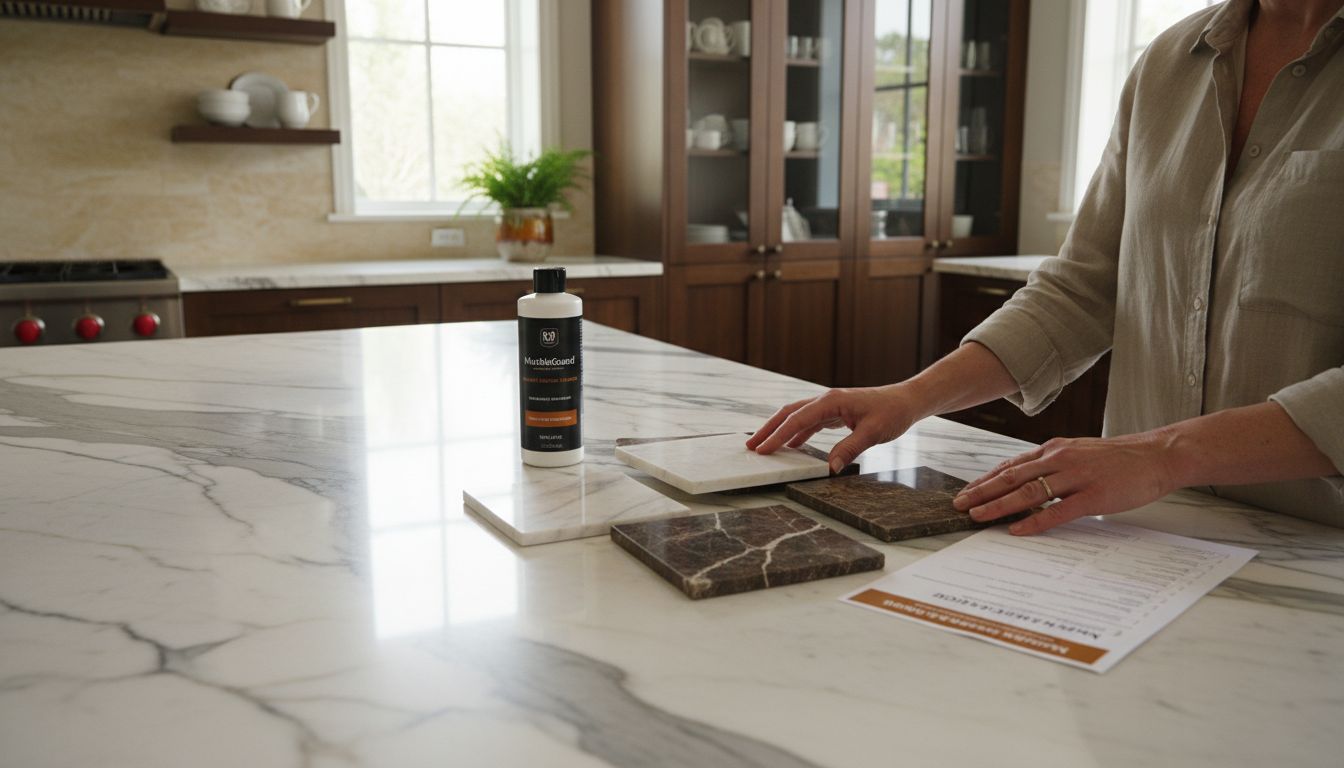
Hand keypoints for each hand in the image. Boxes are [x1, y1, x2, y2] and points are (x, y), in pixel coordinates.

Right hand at [746, 385, 916, 472]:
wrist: (906, 400)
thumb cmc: (892, 412)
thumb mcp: (873, 433)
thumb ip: (849, 449)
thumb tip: (829, 468)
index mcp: (831, 401)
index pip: (798, 420)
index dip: (777, 435)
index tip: (762, 449)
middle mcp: (826, 400)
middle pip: (789, 413)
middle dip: (769, 429)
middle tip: (751, 446)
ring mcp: (829, 405)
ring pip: (797, 416)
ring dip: (779, 430)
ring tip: (763, 445)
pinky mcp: (835, 412)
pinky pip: (809, 422)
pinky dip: (796, 432)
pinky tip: (791, 445)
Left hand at [952, 431, 1179, 534]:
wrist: (1156, 455)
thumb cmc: (1117, 458)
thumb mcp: (1077, 452)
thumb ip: (1051, 464)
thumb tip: (1024, 480)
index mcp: (1053, 449)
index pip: (1010, 465)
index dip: (985, 479)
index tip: (965, 491)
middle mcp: (1060, 459)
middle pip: (1012, 477)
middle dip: (982, 492)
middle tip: (958, 505)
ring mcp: (1076, 477)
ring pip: (1028, 492)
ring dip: (999, 506)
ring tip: (978, 516)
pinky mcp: (1093, 496)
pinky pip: (1058, 510)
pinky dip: (1035, 521)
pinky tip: (1017, 530)